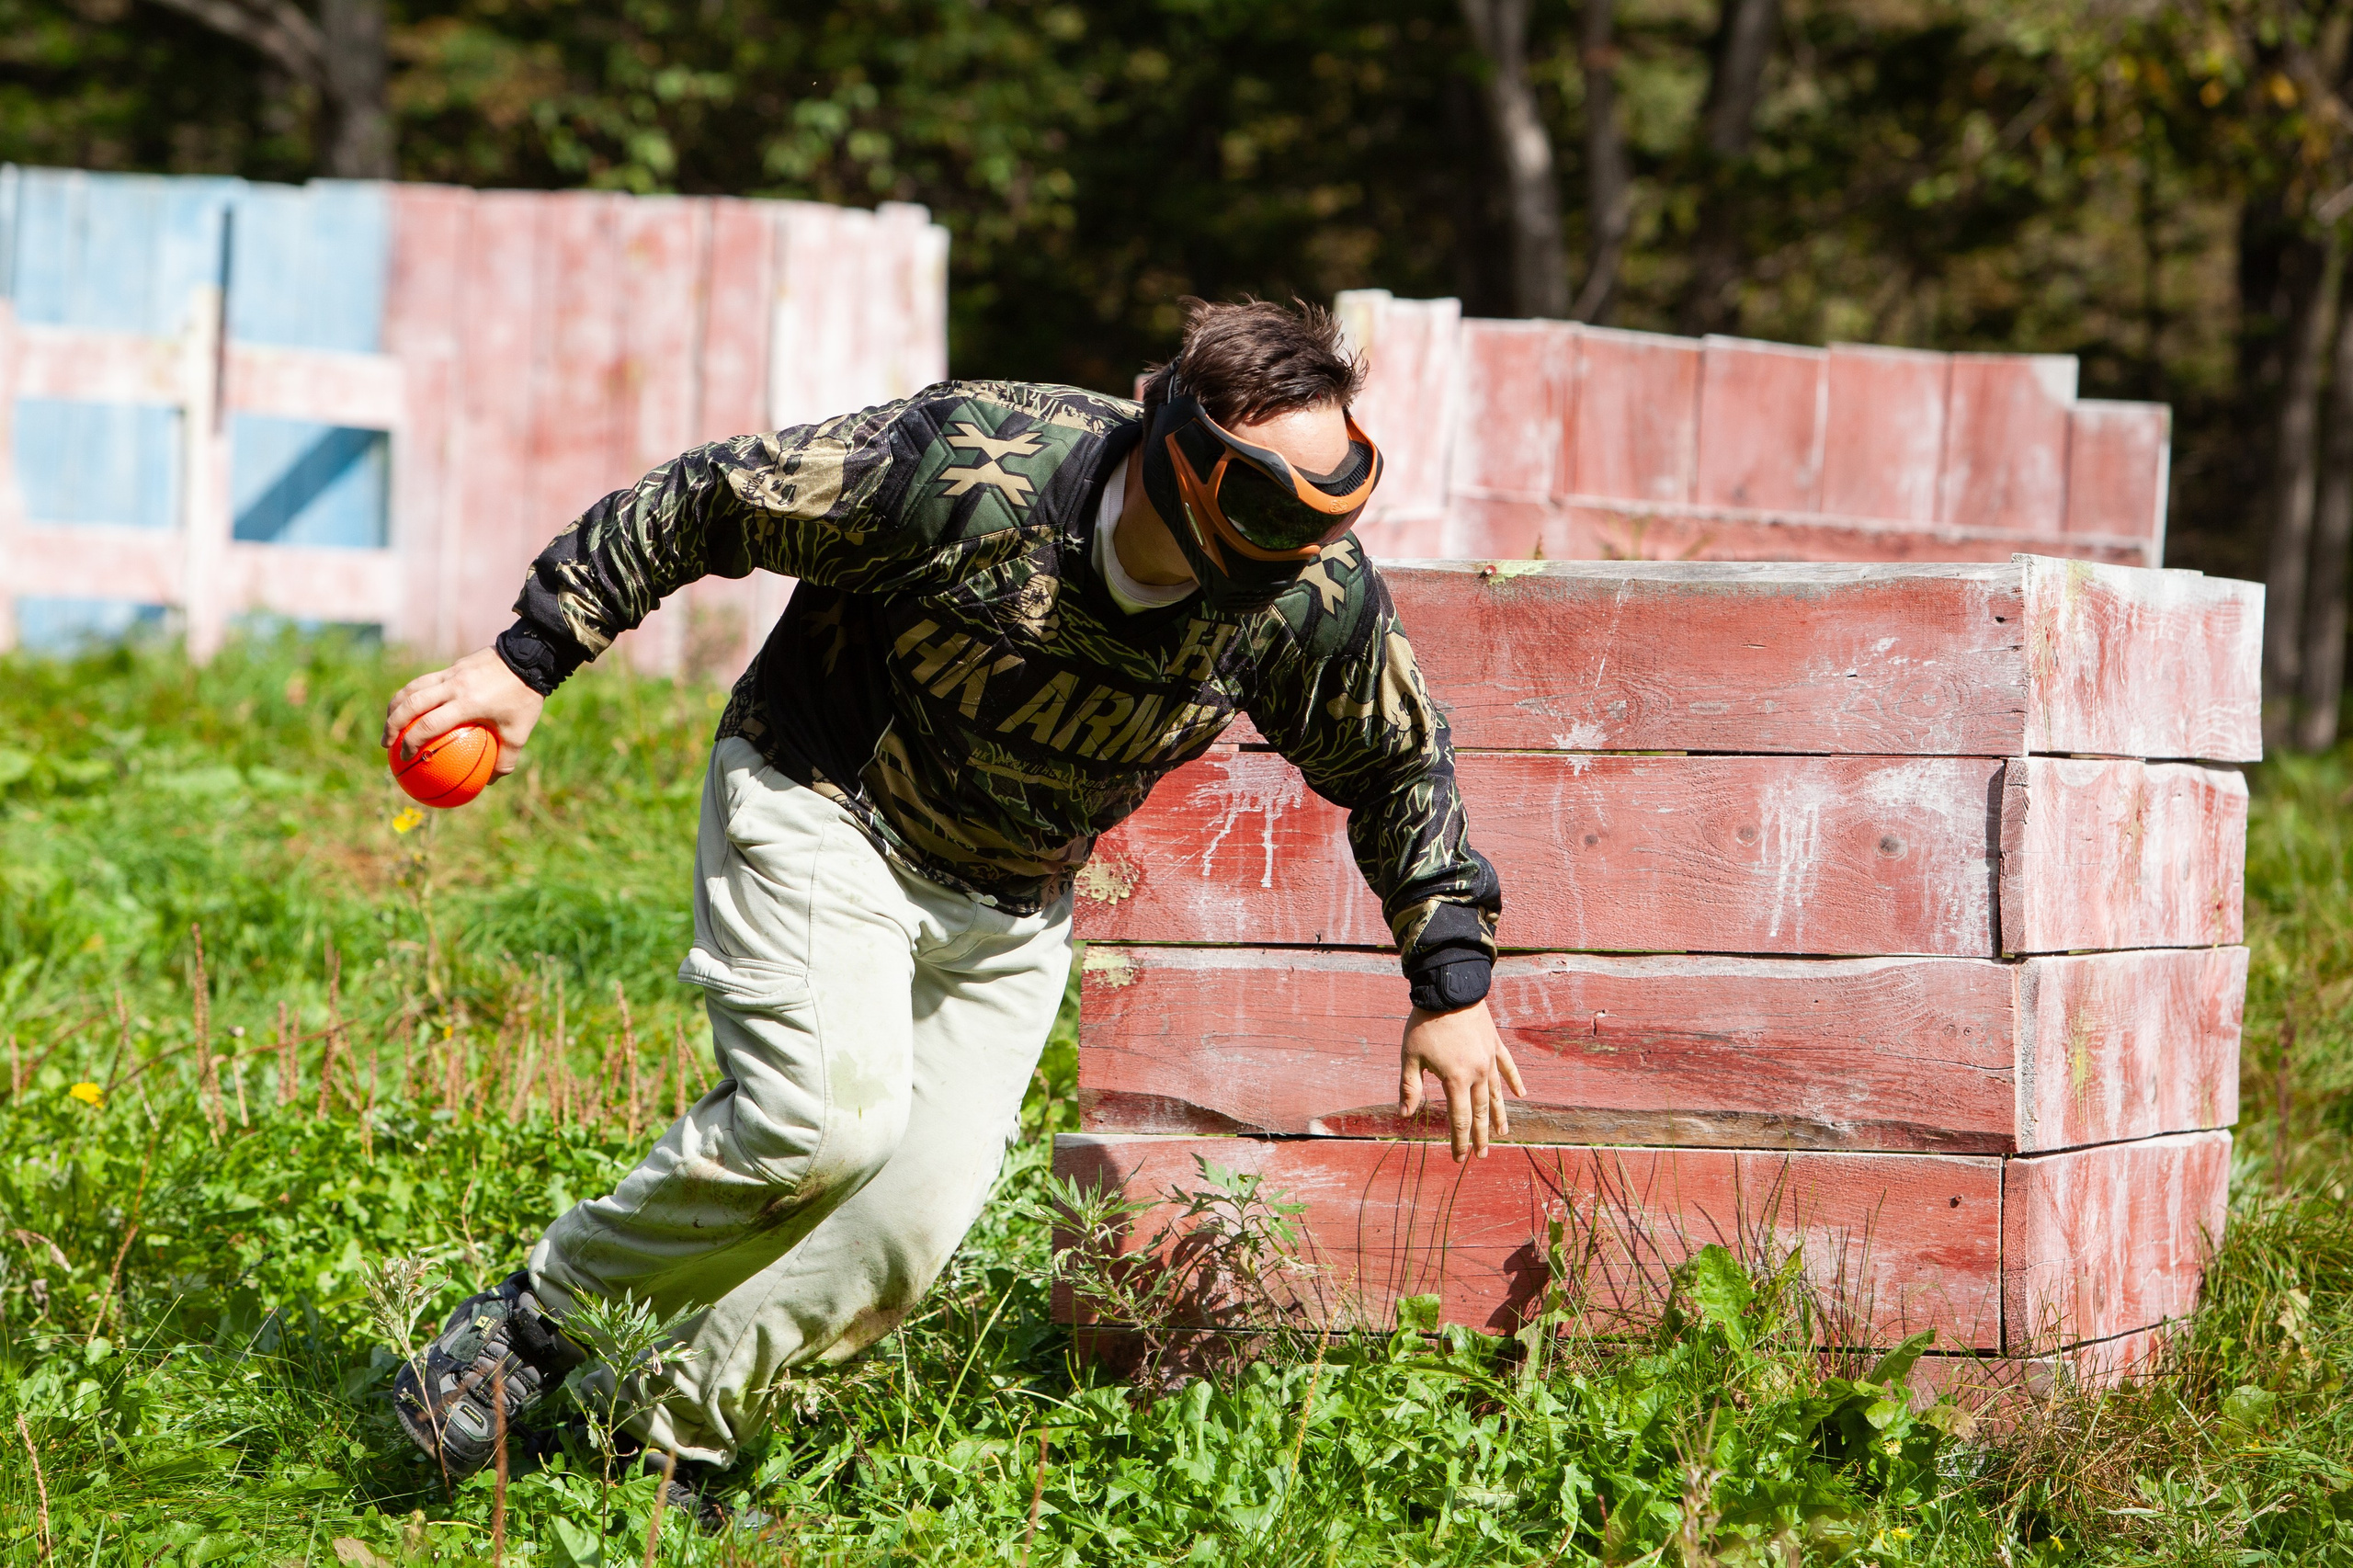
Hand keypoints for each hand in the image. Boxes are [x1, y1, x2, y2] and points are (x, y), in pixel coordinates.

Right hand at [382, 646, 544, 780]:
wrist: (530, 657)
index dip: (411, 742)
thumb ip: (505, 759)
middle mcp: (453, 686)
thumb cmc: (525, 698)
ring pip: (412, 688)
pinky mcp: (453, 666)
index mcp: (467, 703)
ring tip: (389, 723)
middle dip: (392, 723)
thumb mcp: (520, 732)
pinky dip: (412, 694)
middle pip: (410, 704)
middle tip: (386, 743)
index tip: (405, 757)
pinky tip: (411, 707)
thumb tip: (489, 782)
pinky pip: (425, 680)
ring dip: (395, 705)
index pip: (429, 724)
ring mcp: (451, 673)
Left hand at [1398, 999, 1524, 1161]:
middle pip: (1480, 1112)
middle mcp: (1477, 1074)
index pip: (1458, 1119)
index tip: (1459, 1158)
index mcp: (1455, 1079)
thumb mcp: (1410, 1056)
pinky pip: (1508, 1067)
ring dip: (1499, 1116)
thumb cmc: (1425, 1022)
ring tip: (1503, 1134)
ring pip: (1497, 1094)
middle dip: (1481, 1136)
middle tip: (1482, 1155)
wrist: (1449, 988)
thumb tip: (1404, 1114)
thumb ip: (1409, 1086)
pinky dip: (1514, 1081)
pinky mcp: (1495, 1044)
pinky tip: (1520, 1094)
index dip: (1459, 1141)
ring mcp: (1489, 1059)